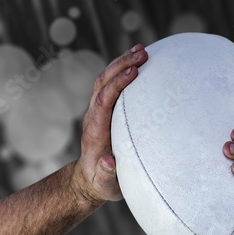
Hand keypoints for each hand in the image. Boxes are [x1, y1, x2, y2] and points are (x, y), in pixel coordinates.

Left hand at [71, 43, 147, 206]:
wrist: (89, 179)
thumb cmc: (102, 183)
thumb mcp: (105, 185)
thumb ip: (107, 174)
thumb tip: (108, 162)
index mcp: (96, 132)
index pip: (103, 101)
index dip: (117, 85)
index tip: (134, 72)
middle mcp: (94, 117)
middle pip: (103, 83)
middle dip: (121, 65)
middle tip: (143, 53)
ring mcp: (97, 111)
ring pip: (105, 79)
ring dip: (121, 62)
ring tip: (142, 49)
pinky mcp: (102, 109)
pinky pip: (110, 84)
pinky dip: (121, 69)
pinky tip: (137, 61)